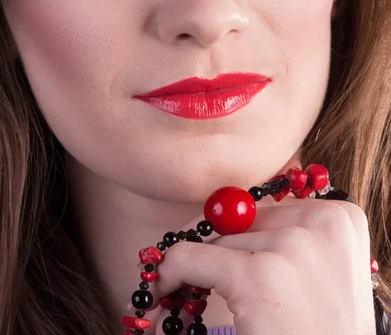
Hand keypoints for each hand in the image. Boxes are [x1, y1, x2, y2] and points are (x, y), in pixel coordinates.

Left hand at [141, 196, 375, 334]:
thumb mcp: (319, 279)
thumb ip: (286, 239)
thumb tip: (220, 213)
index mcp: (341, 219)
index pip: (266, 207)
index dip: (235, 230)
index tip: (216, 254)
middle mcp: (323, 222)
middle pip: (240, 218)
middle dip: (212, 247)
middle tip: (190, 275)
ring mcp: (294, 247)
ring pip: (215, 240)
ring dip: (197, 270)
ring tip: (188, 299)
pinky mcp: (261, 276)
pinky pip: (189, 257)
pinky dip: (169, 273)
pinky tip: (165, 293)